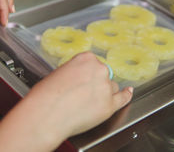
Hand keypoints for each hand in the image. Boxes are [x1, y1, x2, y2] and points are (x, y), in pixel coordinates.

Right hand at [0, 52, 132, 151]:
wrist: (47, 114)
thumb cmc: (46, 95)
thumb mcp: (58, 73)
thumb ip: (74, 72)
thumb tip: (79, 79)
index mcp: (85, 58)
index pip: (93, 63)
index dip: (87, 74)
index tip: (83, 79)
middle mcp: (99, 70)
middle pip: (104, 74)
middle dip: (96, 83)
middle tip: (82, 93)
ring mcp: (106, 87)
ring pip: (111, 87)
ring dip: (104, 93)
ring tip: (88, 102)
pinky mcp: (110, 105)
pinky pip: (123, 98)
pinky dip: (126, 95)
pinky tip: (128, 92)